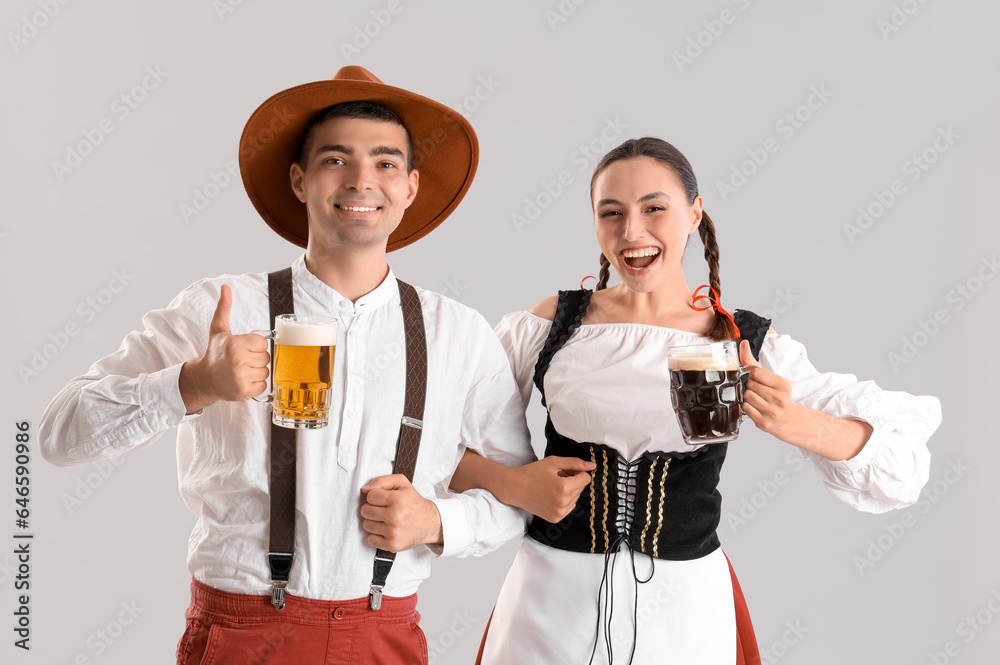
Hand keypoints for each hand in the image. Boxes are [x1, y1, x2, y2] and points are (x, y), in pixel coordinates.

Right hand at [179, 285, 269, 412]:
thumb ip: (224, 308)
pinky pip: (264, 385)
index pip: (263, 343)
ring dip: (257, 371)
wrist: (205, 379)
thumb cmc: (215, 353)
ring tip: (242, 370)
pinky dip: (256, 384)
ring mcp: (241, 379)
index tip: (243, 348)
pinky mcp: (245, 393)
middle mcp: (238, 362)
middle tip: (241, 360)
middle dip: (256, 358)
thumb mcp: (219, 329)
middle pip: (266, 357)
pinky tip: (243, 380)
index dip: (254, 345)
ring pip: (266, 371)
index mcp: (234, 345)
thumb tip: (225, 287)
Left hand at [360, 474, 442, 551]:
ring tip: (386, 520)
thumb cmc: (413, 503)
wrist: (429, 523)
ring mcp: (393, 532)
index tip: (382, 499)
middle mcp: (396, 516)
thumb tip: (365, 489)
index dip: (375, 496)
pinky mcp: (392, 544)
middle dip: (372, 509)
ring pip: (367, 525)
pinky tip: (386, 530)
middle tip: (383, 509)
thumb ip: (382, 481)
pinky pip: (371, 539)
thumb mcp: (402, 484)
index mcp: (398, 499)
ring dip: (374, 522)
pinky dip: (376, 535)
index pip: (370, 496)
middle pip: (365, 511)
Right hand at [510, 456, 595, 522]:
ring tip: (552, 486)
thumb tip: (593, 466)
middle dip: (572, 481)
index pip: (586, 478)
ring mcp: (559, 513)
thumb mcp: (554, 462)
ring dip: (568, 491)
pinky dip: (563, 500)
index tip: (565, 470)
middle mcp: (563, 503)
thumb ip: (575, 463)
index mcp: (564, 487)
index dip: (577, 471)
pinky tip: (550, 496)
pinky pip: (569, 507)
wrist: (514, 488)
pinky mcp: (555, 518)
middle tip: (555, 477)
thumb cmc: (532, 472)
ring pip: (576, 498)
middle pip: (581, 488)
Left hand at [739, 339, 793, 436]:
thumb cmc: (776, 395)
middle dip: (749, 386)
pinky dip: (746, 406)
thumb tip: (743, 343)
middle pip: (750, 385)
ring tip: (756, 398)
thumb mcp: (769, 377)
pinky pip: (745, 408)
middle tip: (756, 390)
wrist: (786, 418)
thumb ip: (752, 361)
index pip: (756, 372)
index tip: (751, 376)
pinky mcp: (763, 422)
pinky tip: (754, 406)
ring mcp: (771, 411)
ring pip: (746, 396)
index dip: (750, 373)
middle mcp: (779, 399)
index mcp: (783, 385)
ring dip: (747, 396)